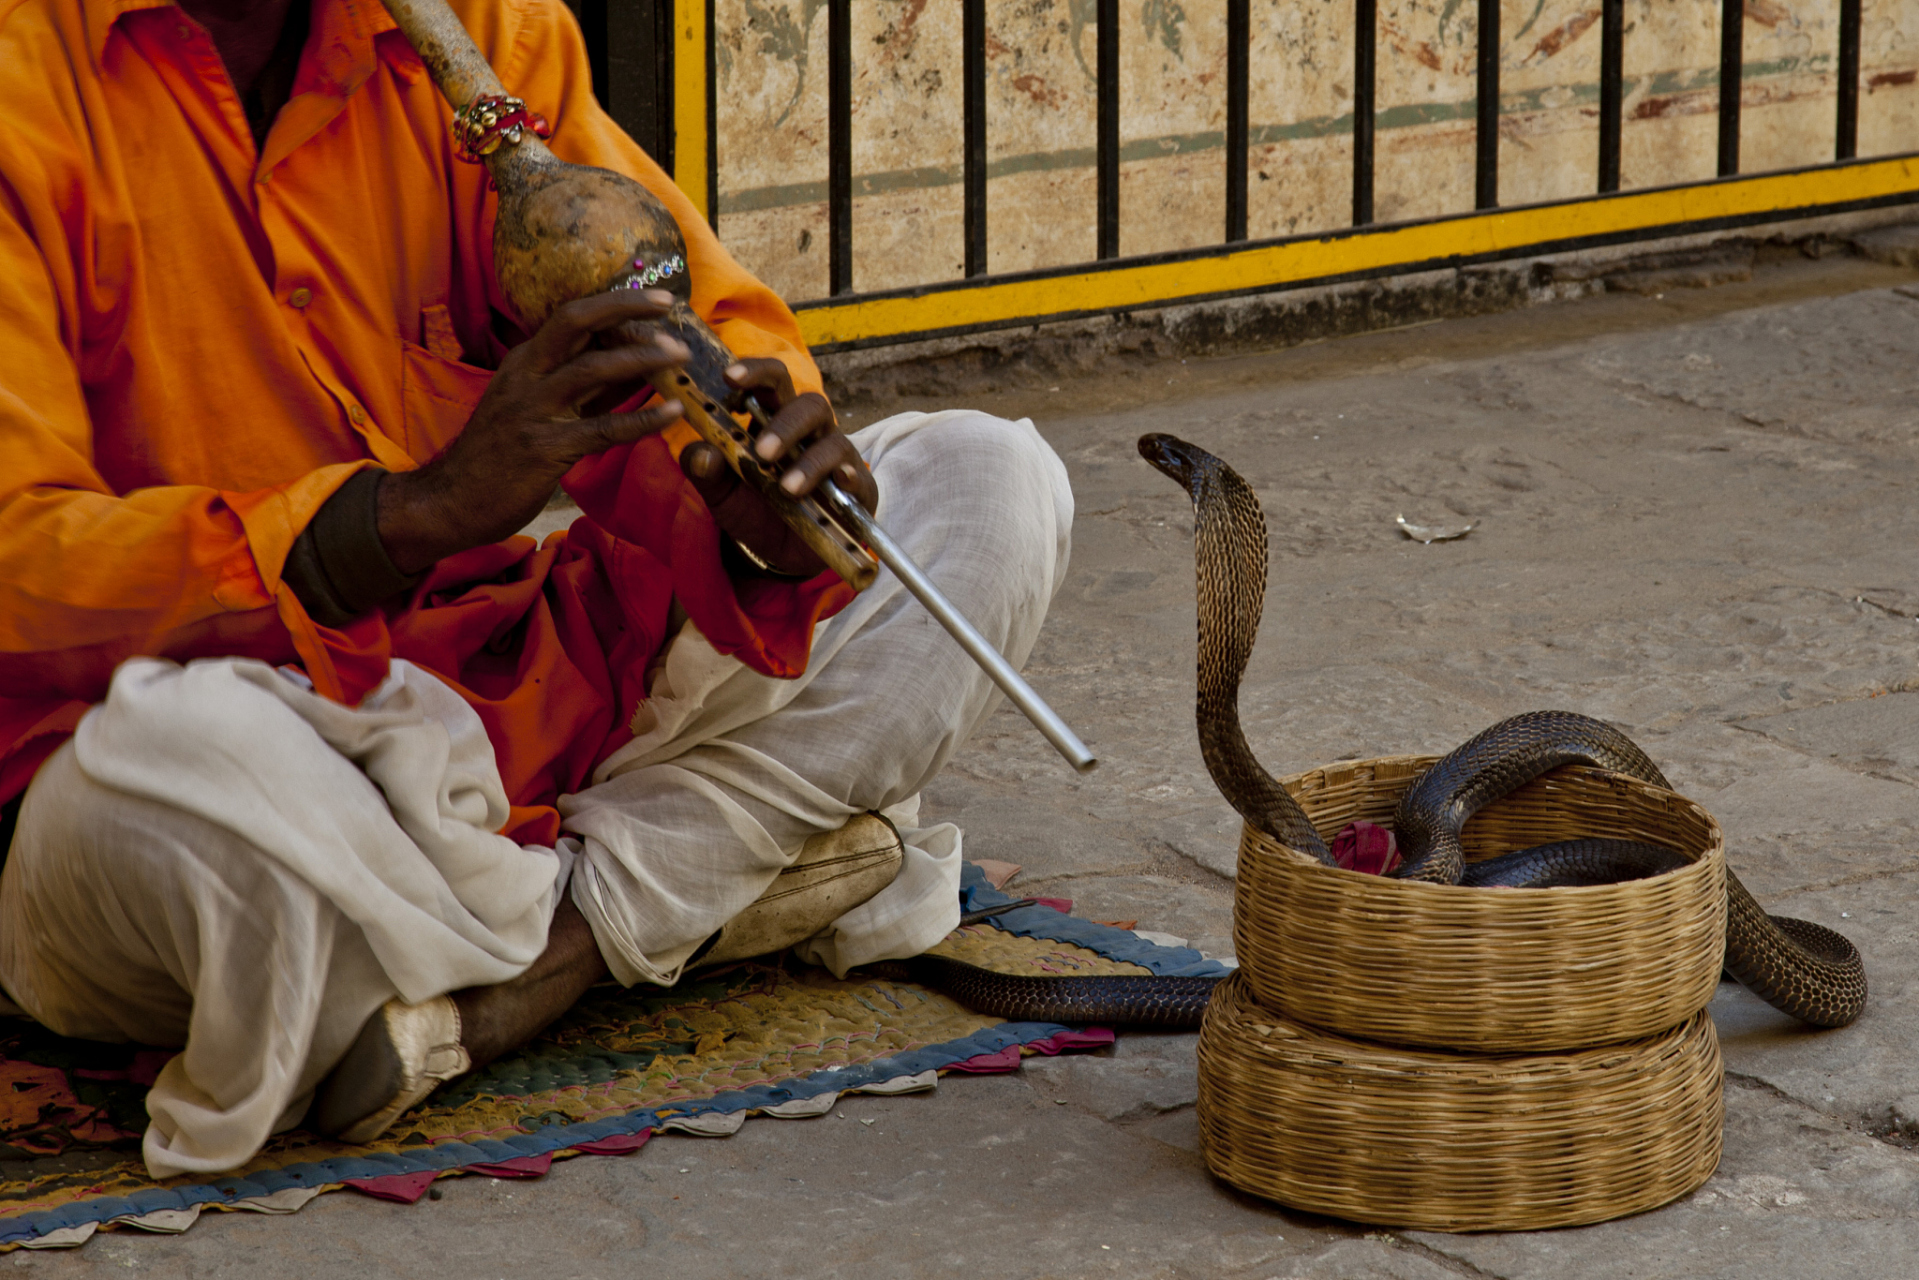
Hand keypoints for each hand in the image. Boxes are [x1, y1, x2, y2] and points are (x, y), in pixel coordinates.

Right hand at [378, 290, 688, 573]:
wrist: (451, 501)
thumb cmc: (500, 456)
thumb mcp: (540, 408)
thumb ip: (588, 387)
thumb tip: (641, 366)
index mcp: (525, 361)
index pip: (571, 317)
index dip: (614, 303)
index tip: (655, 298)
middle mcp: (527, 375)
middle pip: (575, 322)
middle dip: (624, 307)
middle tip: (670, 305)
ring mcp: (534, 410)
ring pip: (591, 369)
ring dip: (640, 358)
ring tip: (679, 355)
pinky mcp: (546, 448)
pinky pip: (604, 428)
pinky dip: (642, 419)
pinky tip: (673, 412)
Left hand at [678, 357, 878, 577]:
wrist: (783, 555)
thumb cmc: (755, 511)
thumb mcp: (723, 495)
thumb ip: (706, 472)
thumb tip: (701, 453)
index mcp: (774, 420)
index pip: (771, 383)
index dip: (755, 373)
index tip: (730, 378)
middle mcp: (810, 433)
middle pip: (810, 404)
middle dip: (785, 424)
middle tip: (762, 452)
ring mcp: (837, 458)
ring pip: (833, 441)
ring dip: (809, 462)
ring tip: (787, 488)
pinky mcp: (857, 488)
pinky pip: (857, 476)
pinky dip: (848, 477)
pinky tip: (837, 484)